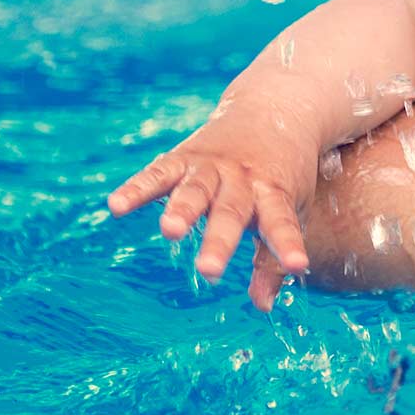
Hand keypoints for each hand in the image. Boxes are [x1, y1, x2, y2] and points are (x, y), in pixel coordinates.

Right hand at [105, 91, 318, 309]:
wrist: (275, 107)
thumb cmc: (283, 172)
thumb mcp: (291, 208)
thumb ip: (272, 258)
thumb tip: (263, 306)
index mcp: (274, 192)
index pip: (282, 223)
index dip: (288, 245)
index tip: (298, 265)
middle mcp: (242, 178)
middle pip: (231, 211)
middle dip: (219, 241)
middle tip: (210, 271)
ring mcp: (213, 166)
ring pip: (195, 190)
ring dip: (181, 211)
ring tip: (169, 232)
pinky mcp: (185, 156)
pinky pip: (158, 173)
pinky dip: (137, 188)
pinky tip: (116, 206)